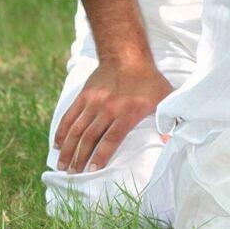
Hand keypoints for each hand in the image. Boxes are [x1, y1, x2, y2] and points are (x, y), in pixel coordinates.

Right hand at [54, 60, 173, 172]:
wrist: (128, 55)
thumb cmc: (148, 79)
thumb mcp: (164, 97)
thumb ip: (167, 119)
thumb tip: (171, 142)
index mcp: (127, 111)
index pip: (111, 139)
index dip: (101, 156)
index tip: (93, 170)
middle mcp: (108, 108)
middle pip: (90, 137)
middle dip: (80, 158)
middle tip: (73, 174)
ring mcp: (94, 101)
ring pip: (77, 129)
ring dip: (68, 149)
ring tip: (63, 165)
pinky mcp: (84, 95)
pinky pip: (70, 116)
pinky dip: (62, 131)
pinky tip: (58, 145)